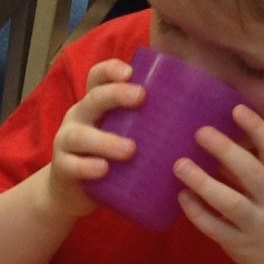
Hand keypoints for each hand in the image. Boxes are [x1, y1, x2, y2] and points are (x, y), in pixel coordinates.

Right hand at [44, 58, 143, 214]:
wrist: (71, 193)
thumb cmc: (108, 159)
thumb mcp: (123, 134)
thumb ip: (146, 124)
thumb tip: (200, 117)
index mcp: (95, 105)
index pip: (97, 77)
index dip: (111, 70)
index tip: (131, 72)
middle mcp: (79, 117)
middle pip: (93, 99)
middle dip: (115, 95)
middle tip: (141, 97)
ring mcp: (66, 143)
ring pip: (81, 136)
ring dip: (105, 141)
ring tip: (130, 150)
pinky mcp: (63, 168)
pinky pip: (72, 166)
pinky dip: (87, 167)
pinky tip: (103, 170)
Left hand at [176, 105, 263, 263]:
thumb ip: (260, 170)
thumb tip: (223, 141)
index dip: (257, 128)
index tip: (236, 108)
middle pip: (251, 173)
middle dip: (226, 150)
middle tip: (199, 132)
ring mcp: (257, 226)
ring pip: (230, 202)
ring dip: (203, 182)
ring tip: (179, 164)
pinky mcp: (239, 245)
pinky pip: (214, 227)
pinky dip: (196, 211)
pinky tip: (181, 196)